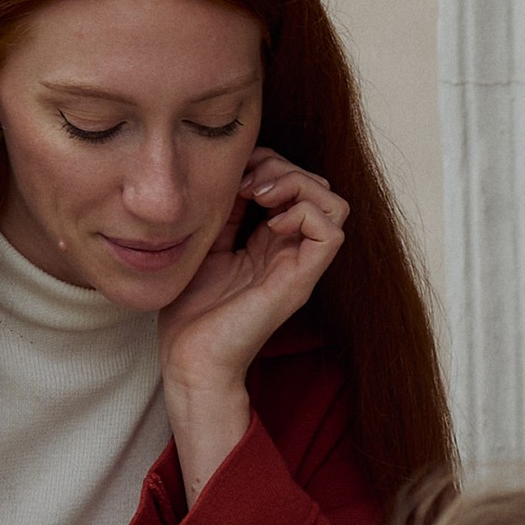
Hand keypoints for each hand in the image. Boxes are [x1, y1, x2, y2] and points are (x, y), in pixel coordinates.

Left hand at [155, 155, 350, 497]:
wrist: (190, 360)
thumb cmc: (192, 313)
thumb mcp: (203, 245)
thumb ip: (223, 212)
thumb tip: (232, 173)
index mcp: (271, 243)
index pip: (295, 186)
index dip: (271, 164)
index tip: (235, 173)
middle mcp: (292, 252)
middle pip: (319, 188)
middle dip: (284, 168)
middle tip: (247, 181)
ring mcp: (299, 267)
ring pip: (334, 204)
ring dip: (299, 185)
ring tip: (261, 194)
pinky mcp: (300, 282)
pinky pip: (330, 233)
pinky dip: (304, 213)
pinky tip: (269, 221)